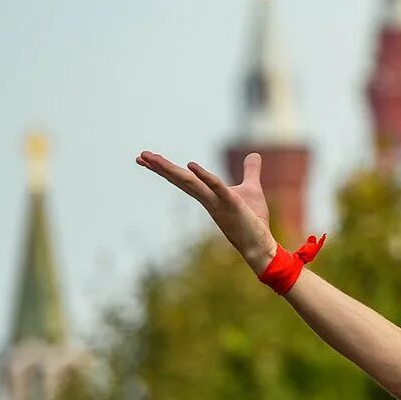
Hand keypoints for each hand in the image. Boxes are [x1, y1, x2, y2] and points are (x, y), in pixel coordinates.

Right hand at [136, 151, 277, 272]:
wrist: (260, 244)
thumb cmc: (254, 220)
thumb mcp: (252, 189)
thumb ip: (250, 171)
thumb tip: (254, 154)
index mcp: (208, 194)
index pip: (183, 179)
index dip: (165, 169)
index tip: (146, 159)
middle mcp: (207, 198)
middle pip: (180, 180)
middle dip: (160, 168)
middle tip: (140, 156)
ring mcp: (217, 202)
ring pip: (190, 183)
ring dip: (171, 170)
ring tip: (152, 158)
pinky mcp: (231, 205)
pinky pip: (216, 188)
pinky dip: (204, 177)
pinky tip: (191, 165)